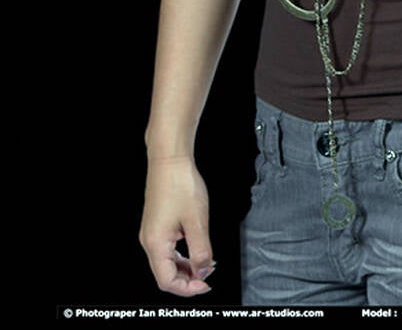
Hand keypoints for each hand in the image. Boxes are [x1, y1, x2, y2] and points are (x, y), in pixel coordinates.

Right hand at [139, 156, 214, 296]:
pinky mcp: (156, 224)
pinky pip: (167, 249)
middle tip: (208, 275)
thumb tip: (202, 272)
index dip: (188, 288)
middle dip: (187, 279)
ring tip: (205, 263)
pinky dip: (181, 254)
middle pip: (165, 274)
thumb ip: (200, 250)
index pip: (167, 281)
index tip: (206, 284)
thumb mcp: (197, 221)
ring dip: (185, 267)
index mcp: (155, 243)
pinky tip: (195, 249)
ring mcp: (151, 232)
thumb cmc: (180, 184)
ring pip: (166, 262)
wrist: (169, 158)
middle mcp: (149, 240)